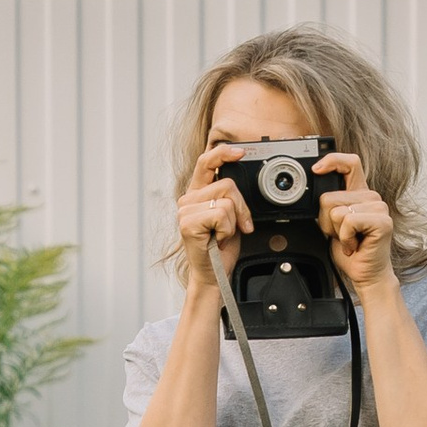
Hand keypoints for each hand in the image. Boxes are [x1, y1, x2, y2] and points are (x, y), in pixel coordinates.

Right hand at [174, 146, 252, 294]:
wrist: (214, 274)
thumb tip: (240, 180)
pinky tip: (217, 239)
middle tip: (237, 226)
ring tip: (222, 234)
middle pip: (227, 183)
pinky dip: (226, 229)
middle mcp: (188, 199)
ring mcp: (185, 210)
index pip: (206, 162)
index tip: (240, 152)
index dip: (223, 153)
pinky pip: (220, 214)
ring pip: (226, 200)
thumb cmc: (221, 248)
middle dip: (241, 207)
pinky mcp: (187, 223)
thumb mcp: (230, 216)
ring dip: (233, 221)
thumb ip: (231, 196)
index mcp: (198, 193)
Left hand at [317, 151, 393, 294]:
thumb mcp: (332, 223)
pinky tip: (354, 245)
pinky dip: (344, 238)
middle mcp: (371, 197)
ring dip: (336, 232)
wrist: (366, 274)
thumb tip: (314, 191)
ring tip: (349, 240)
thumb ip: (329, 205)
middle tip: (341, 235)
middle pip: (329, 197)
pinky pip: (347, 221)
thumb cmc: (350, 250)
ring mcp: (379, 208)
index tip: (316, 170)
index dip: (332, 160)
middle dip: (326, 221)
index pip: (350, 162)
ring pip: (336, 211)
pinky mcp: (382, 221)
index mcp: (360, 193)